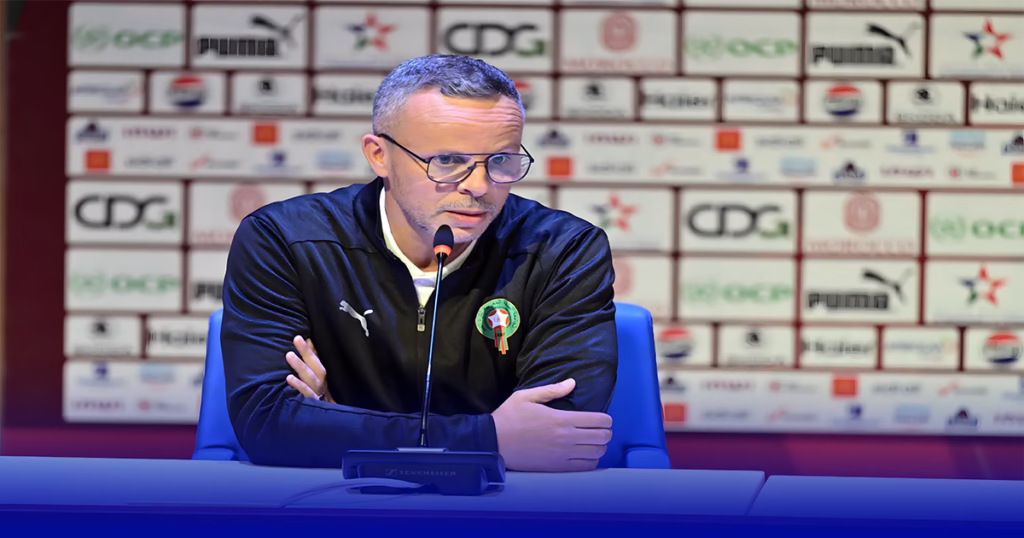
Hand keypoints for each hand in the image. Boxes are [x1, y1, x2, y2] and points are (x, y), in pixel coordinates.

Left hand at [285, 335, 333, 403]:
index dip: (310, 350)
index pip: (317, 361)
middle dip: (307, 353)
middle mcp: (321, 386)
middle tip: (297, 339)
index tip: (301, 337)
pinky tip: (289, 378)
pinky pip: (306, 395)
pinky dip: (298, 386)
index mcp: (322, 380)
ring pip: (311, 379)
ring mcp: (317, 396)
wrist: (327, 426)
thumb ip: (312, 362)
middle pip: (316, 367)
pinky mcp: (312, 406)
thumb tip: (308, 341)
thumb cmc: (316, 400)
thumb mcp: (316, 383)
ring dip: (300, 366)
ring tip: (289, 355)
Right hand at [490, 378, 612, 472]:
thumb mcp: (527, 396)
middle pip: (602, 438)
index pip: (599, 420)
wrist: (494, 443)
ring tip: (593, 443)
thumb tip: (572, 382)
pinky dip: (590, 461)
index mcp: (561, 419)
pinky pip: (585, 468)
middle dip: (606, 432)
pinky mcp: (557, 468)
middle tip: (600, 430)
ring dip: (599, 447)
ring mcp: (563, 455)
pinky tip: (584, 456)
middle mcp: (566, 438)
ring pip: (597, 454)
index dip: (606, 419)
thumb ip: (552, 390)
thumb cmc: (509, 417)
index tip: (603, 419)